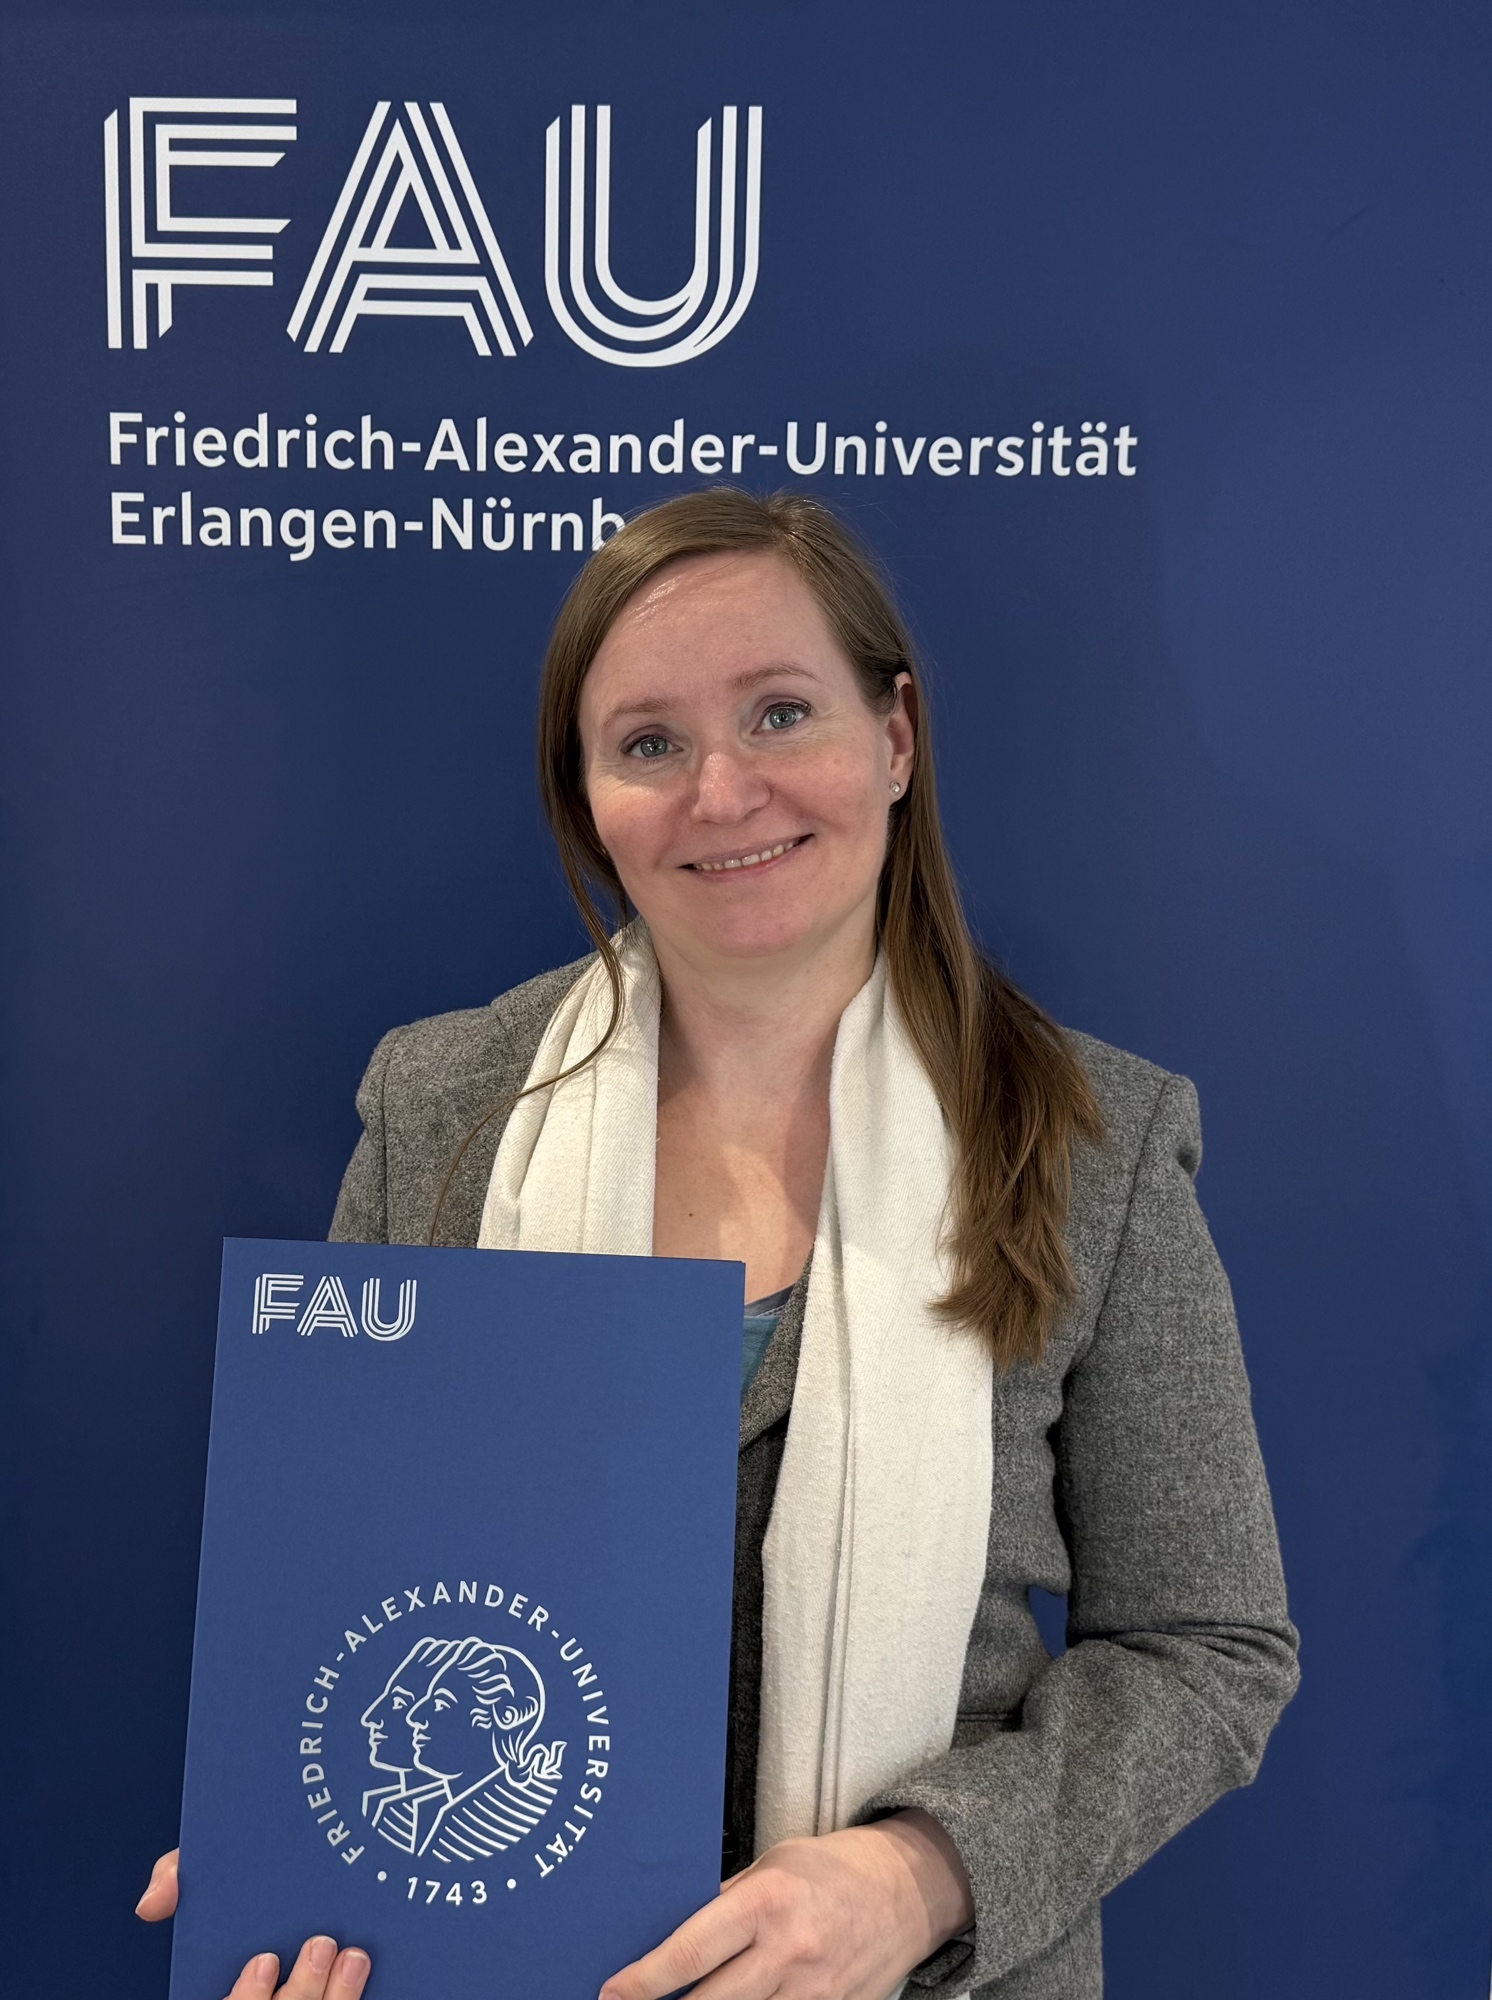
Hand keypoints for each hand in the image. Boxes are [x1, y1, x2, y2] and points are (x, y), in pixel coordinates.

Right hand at [135, 1848, 370, 1999]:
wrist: (308, 1872)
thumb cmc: (259, 1885)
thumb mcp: (216, 1875)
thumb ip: (180, 1878)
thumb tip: (151, 1902)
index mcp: (235, 1987)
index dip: (245, 1997)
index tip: (264, 1961)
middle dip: (301, 1991)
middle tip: (321, 1944)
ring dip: (339, 1998)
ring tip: (354, 1956)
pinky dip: (356, 1999)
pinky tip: (367, 1977)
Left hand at [599, 1809, 973, 1999]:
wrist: (910, 1889)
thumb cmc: (835, 1869)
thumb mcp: (773, 1866)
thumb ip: (726, 1903)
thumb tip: (673, 1932)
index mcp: (768, 1902)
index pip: (691, 1952)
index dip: (645, 1979)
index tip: (613, 1992)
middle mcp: (789, 1953)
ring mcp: (815, 1994)